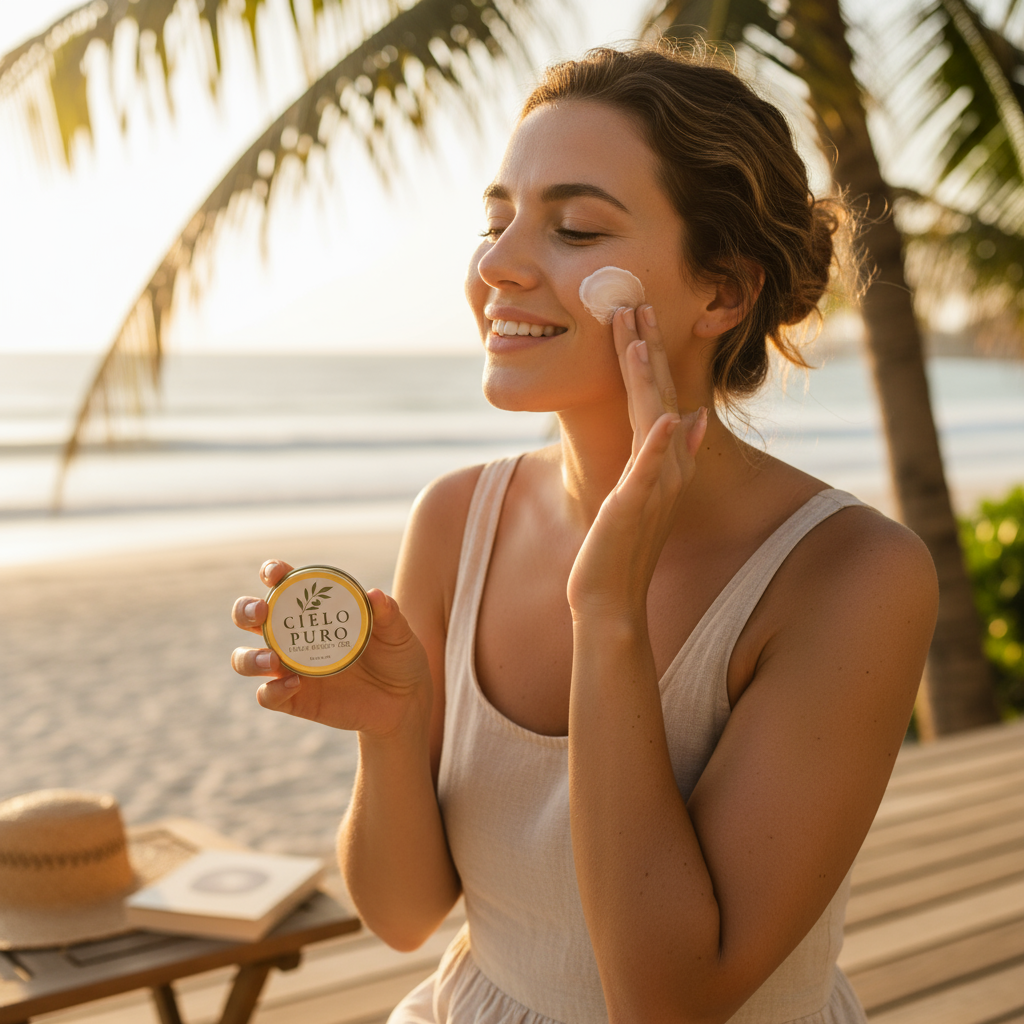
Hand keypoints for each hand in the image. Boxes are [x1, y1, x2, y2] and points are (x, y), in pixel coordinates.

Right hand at [231, 560, 431, 736]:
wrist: (405, 701)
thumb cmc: (398, 656)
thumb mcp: (399, 633)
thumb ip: (388, 614)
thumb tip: (374, 595)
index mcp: (314, 610)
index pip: (282, 584)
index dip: (271, 573)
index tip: (276, 573)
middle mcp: (294, 636)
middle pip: (249, 618)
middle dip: (245, 610)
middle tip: (262, 612)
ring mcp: (290, 668)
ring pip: (246, 659)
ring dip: (249, 657)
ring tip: (273, 659)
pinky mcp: (294, 699)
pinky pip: (267, 695)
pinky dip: (273, 690)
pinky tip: (294, 684)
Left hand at [566, 304, 706, 618]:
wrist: (610, 596)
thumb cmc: (621, 545)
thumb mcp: (641, 490)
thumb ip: (667, 452)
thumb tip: (691, 416)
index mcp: (664, 459)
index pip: (659, 394)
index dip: (649, 353)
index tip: (638, 312)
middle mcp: (667, 467)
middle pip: (659, 395)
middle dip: (647, 349)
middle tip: (635, 301)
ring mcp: (655, 486)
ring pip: (654, 421)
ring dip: (649, 380)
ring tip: (640, 339)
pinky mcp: (637, 507)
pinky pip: (650, 470)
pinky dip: (660, 443)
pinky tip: (668, 416)